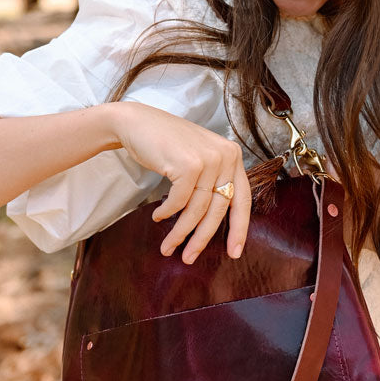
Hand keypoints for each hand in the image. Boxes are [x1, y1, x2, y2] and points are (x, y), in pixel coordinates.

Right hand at [111, 101, 250, 263]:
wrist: (137, 122)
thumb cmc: (166, 144)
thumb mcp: (199, 159)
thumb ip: (212, 182)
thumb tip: (213, 224)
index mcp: (232, 156)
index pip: (242, 199)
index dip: (239, 229)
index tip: (234, 252)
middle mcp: (226, 155)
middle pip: (219, 209)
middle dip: (203, 238)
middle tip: (190, 258)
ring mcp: (208, 159)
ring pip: (198, 209)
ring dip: (181, 232)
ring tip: (169, 246)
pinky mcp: (188, 165)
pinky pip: (179, 202)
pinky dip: (167, 213)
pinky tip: (159, 216)